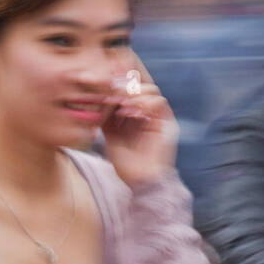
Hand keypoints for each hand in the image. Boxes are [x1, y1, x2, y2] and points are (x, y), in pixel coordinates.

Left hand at [100, 52, 178, 188]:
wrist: (141, 183)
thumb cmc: (126, 164)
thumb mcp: (110, 134)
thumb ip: (106, 115)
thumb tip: (96, 95)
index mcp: (138, 113)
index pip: (130, 88)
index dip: (118, 82)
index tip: (103, 80)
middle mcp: (150, 112)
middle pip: (140, 84)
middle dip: (124, 83)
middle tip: (108, 87)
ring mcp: (160, 116)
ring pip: (150, 89)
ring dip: (132, 92)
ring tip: (118, 103)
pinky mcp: (168, 123)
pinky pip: (158, 101)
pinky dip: (143, 102)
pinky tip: (128, 111)